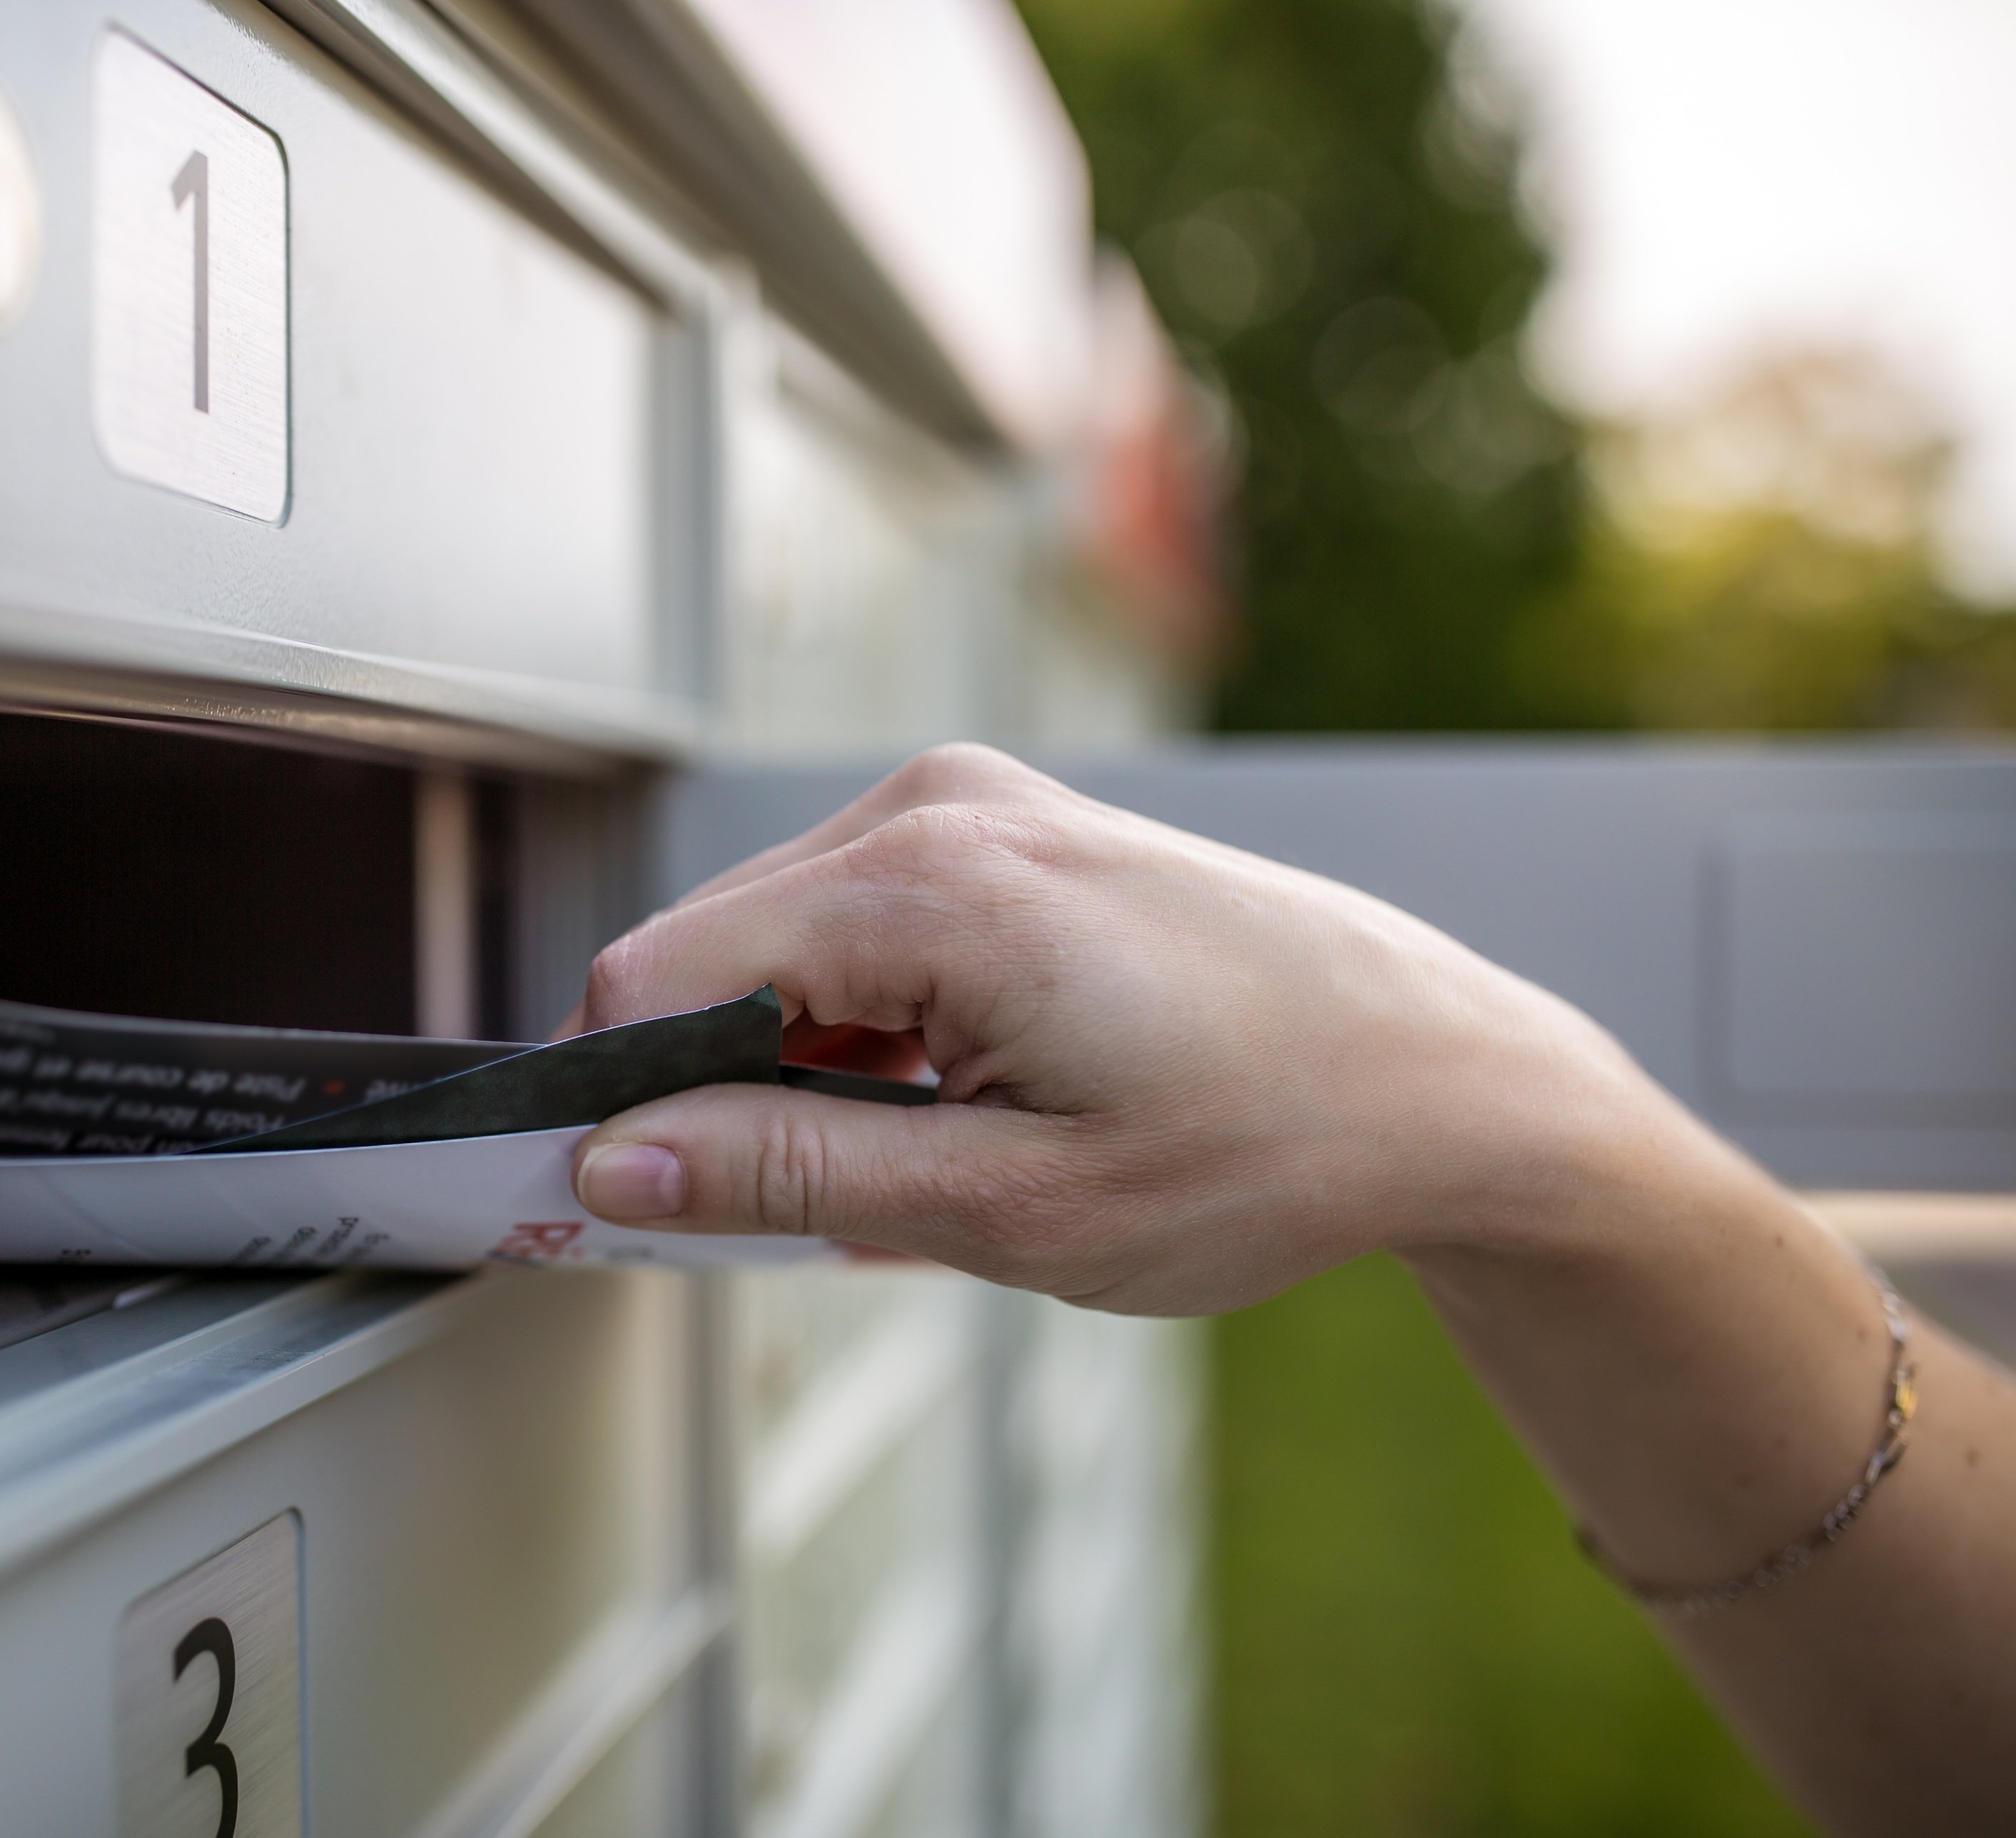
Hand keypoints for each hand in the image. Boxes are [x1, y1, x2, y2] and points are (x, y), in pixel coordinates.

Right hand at [568, 744, 1705, 1312]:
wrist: (1444, 1078)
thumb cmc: (1268, 1146)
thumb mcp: (1015, 1208)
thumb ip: (794, 1176)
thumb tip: (612, 1162)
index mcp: (931, 884)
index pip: (657, 979)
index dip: (613, 1103)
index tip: (615, 1207)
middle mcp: (934, 805)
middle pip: (704, 954)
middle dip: (712, 1092)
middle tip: (809, 1218)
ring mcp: (972, 802)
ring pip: (772, 943)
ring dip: (792, 1064)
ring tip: (920, 1160)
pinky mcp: (1000, 826)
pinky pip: (851, 924)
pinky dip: (855, 1025)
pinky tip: (943, 1102)